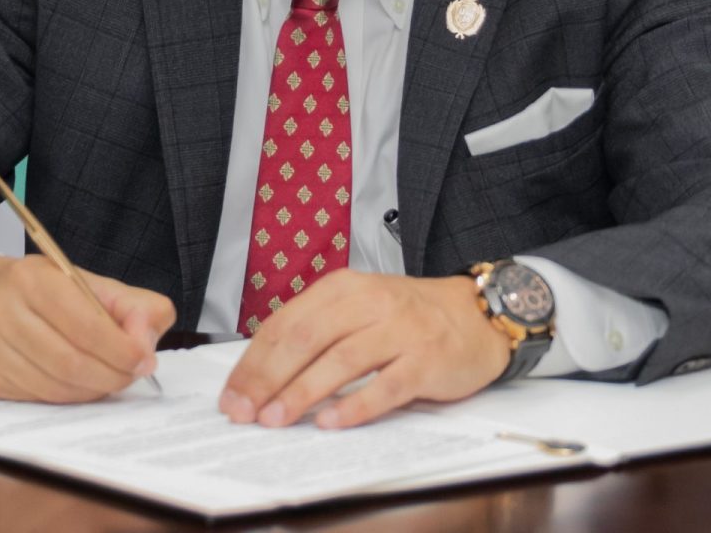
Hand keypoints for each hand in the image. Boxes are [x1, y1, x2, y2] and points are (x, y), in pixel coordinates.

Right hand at [0, 255, 175, 402]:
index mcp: (33, 279)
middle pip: (70, 362)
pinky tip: (80, 383)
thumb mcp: (89, 283)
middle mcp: (4, 311)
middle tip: (131, 374)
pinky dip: (69, 397)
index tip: (143, 359)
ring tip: (109, 378)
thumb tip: (145, 341)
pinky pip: (39, 399)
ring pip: (56, 386)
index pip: (85, 325)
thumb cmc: (45, 291)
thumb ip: (131, 305)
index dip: (121, 349)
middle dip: (112, 375)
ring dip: (93, 390)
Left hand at [218, 270, 510, 430]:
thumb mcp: (359, 307)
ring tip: (276, 419)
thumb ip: (317, 331)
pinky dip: (357, 405)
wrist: (477, 314)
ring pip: (342, 360)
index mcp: (344, 288)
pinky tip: (332, 422)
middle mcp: (370, 303)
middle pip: (307, 339)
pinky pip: (387, 384)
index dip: (253, 361)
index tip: (232, 394)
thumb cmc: (409, 317)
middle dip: (268, 378)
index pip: (286, 323)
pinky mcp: (427, 358)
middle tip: (244, 411)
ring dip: (303, 392)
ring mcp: (401, 330)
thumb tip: (262, 374)